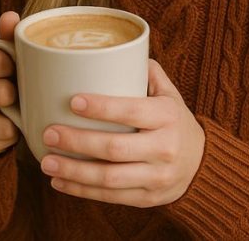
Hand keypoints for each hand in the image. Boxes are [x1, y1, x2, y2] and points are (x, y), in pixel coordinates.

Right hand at [0, 11, 20, 158]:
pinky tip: (8, 126)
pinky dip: (10, 138)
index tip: (13, 67)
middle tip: (18, 91)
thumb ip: (9, 34)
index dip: (10, 66)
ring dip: (17, 119)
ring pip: (3, 124)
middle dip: (17, 94)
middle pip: (1, 93)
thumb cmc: (0, 71)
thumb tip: (10, 18)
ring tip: (16, 109)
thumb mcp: (5, 50)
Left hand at [39, 59, 204, 207]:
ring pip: (109, 178)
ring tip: (46, 162)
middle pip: (114, 147)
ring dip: (73, 171)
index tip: (72, 101)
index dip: (101, 107)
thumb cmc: (175, 122)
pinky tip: (59, 182)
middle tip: (49, 133)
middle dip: (77, 141)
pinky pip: (110, 197)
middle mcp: (164, 147)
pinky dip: (81, 191)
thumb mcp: (170, 95)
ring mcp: (156, 176)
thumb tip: (116, 49)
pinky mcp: (147, 198)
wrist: (202, 164)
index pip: (131, 110)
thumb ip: (147, 73)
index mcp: (167, 116)